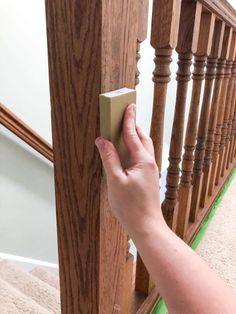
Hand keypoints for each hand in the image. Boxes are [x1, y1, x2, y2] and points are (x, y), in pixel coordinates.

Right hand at [95, 104, 165, 238]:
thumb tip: (102, 141)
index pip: (133, 134)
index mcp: (143, 160)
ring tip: (125, 132)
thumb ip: (109, 158)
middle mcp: (150, 163)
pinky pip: (143, 157)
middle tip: (125, 117)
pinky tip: (127, 154)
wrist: (147, 226)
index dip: (129, 120)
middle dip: (134, 126)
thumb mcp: (115, 180)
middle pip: (142, 139)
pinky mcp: (149, 178)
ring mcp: (151, 171)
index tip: (128, 106)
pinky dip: (135, 149)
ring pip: (144, 148)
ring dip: (136, 138)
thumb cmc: (131, 206)